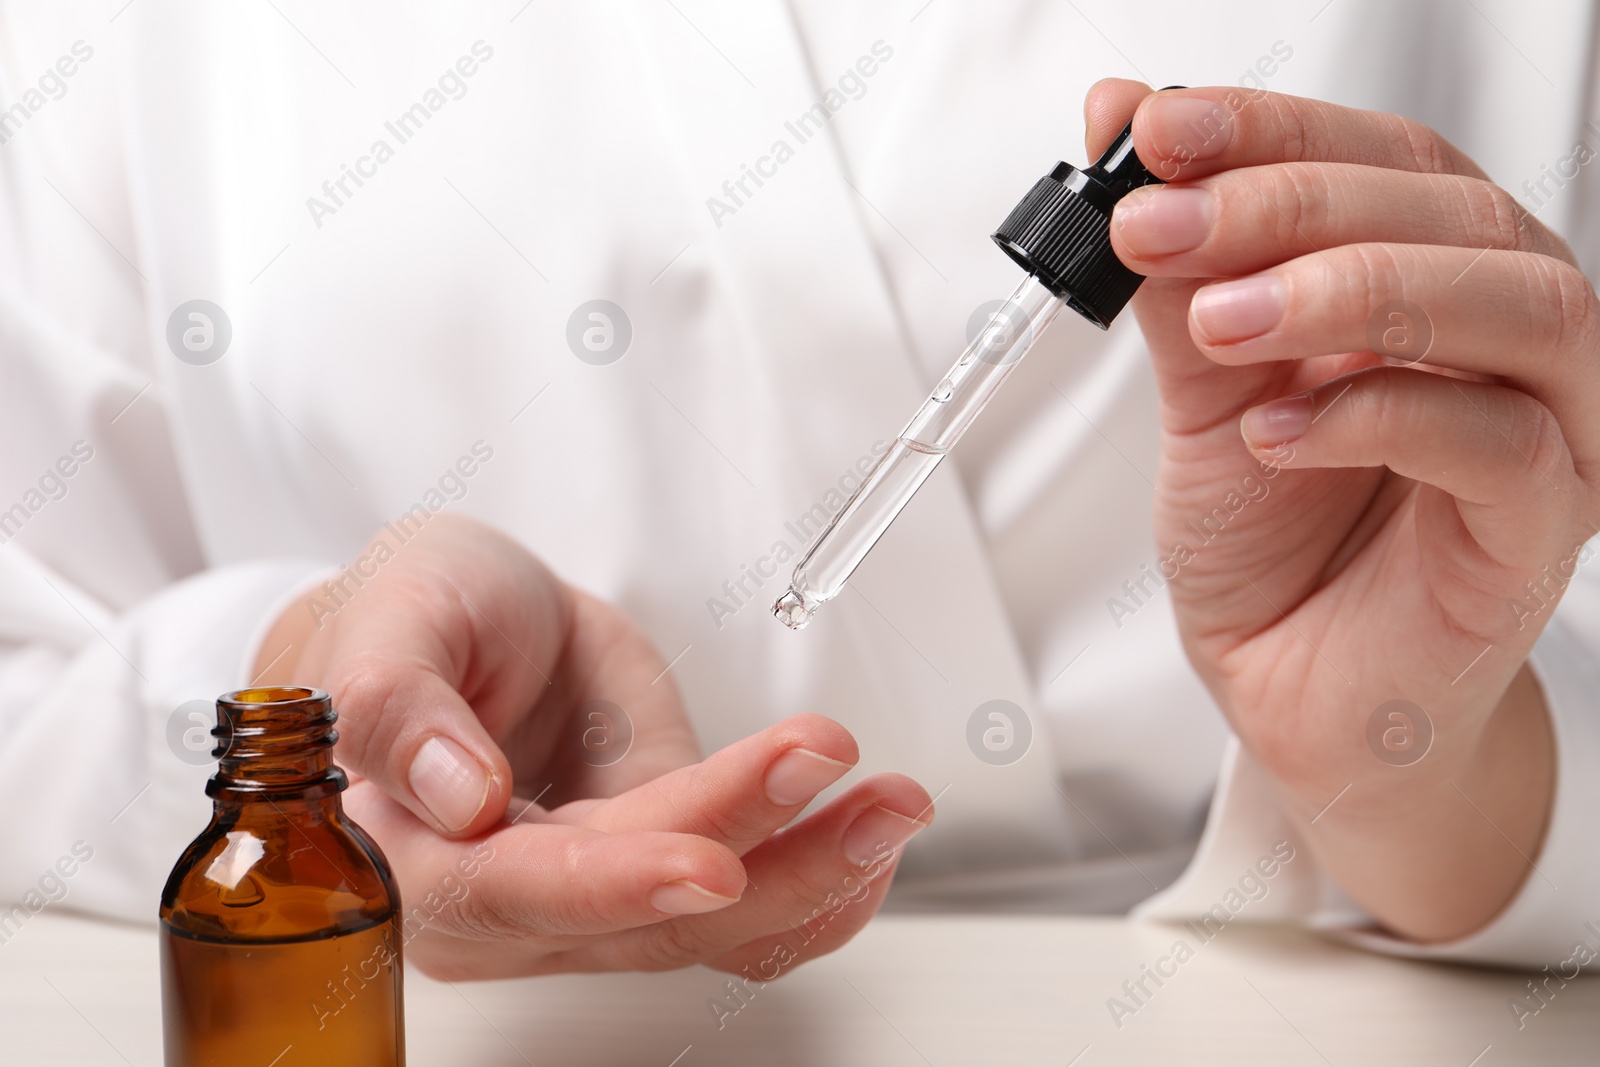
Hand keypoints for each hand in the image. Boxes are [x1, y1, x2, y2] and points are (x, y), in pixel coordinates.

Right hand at [254, 514, 931, 976]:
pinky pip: (744, 914)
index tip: (708, 862)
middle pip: (638, 912)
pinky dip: (817, 886)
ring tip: (891, 801)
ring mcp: (594, 895)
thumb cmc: (417, 616)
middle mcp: (506, 904)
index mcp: (416, 854)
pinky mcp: (661, 863)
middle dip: (753, 845)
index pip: (516, 889)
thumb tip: (456, 798)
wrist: (467, 623)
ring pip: (709, 921)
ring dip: (811, 869)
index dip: (616, 884)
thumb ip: (398, 698)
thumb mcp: (394, 614)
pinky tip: (872, 839)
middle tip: (832, 765)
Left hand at [1086, 81, 1595, 939]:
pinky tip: (1273, 432)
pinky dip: (1377, 417)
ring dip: (1353, 291)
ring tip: (1219, 320)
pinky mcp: (1539, 531)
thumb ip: (1183, 279)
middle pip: (1449, 213)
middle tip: (1162, 226)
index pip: (1383, 159)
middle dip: (1287, 205)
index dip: (1270, 130)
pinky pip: (1503, 445)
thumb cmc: (1271, 542)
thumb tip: (1124, 139)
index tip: (1154, 130)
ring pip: (1518, 307)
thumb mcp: (1203, 393)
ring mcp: (1548, 431)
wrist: (1293, 691)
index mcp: (1436, 277)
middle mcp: (1508, 335)